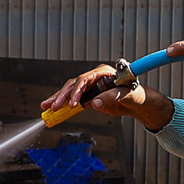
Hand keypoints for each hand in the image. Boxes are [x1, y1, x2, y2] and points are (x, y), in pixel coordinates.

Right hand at [40, 63, 154, 122]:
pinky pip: (73, 98)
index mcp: (102, 72)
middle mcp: (94, 77)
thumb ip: (111, 98)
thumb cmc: (136, 96)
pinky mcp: (88, 95)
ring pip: (70, 90)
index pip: (84, 79)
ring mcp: (90, 86)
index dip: (76, 91)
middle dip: (61, 95)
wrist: (138, 103)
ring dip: (58, 99)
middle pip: (73, 84)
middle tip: (52, 106)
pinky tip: (54, 110)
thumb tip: (94, 103)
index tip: (72, 104)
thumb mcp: (126, 96)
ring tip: (46, 107)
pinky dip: (64, 104)